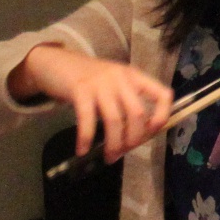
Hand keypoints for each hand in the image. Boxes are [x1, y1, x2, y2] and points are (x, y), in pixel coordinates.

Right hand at [10, 44, 173, 161]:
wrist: (56, 61)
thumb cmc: (89, 77)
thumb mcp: (115, 83)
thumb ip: (127, 101)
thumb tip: (136, 135)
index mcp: (135, 77)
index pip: (163, 94)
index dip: (163, 115)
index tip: (152, 131)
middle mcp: (121, 78)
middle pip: (137, 114)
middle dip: (134, 139)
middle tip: (125, 152)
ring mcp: (100, 83)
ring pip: (115, 120)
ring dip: (114, 143)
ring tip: (110, 157)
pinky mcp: (79, 90)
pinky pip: (87, 119)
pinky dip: (86, 138)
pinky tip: (82, 150)